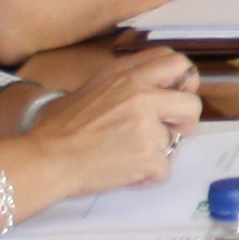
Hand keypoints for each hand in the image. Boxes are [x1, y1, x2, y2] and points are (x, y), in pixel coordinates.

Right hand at [10, 45, 204, 205]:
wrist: (46, 159)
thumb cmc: (59, 129)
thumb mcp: (91, 88)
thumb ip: (125, 82)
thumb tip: (156, 87)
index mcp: (126, 76)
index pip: (175, 62)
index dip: (181, 81)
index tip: (174, 95)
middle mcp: (140, 95)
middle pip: (192, 102)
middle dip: (184, 121)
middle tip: (166, 132)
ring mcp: (146, 125)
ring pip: (177, 141)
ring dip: (158, 153)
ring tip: (129, 156)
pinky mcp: (147, 155)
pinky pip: (165, 170)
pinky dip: (147, 177)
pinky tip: (125, 173)